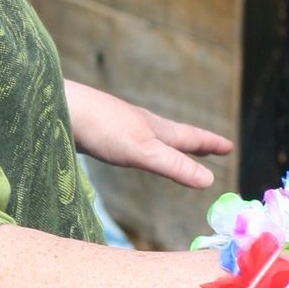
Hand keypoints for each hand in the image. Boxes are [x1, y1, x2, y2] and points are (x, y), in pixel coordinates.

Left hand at [65, 82, 232, 191]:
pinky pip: (128, 138)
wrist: (59, 107)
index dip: (209, 144)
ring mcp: (120, 124)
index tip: (229, 146)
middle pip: (174, 133)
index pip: (190, 137)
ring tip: (173, 146)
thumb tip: (210, 180)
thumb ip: (174, 166)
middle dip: (194, 142)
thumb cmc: (102, 129)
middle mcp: (141, 123)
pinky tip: (127, 146)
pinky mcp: (99, 129)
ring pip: (151, 134)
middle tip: (211, 147)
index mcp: (155, 129)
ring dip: (168, 142)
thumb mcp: (144, 152)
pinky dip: (141, 144)